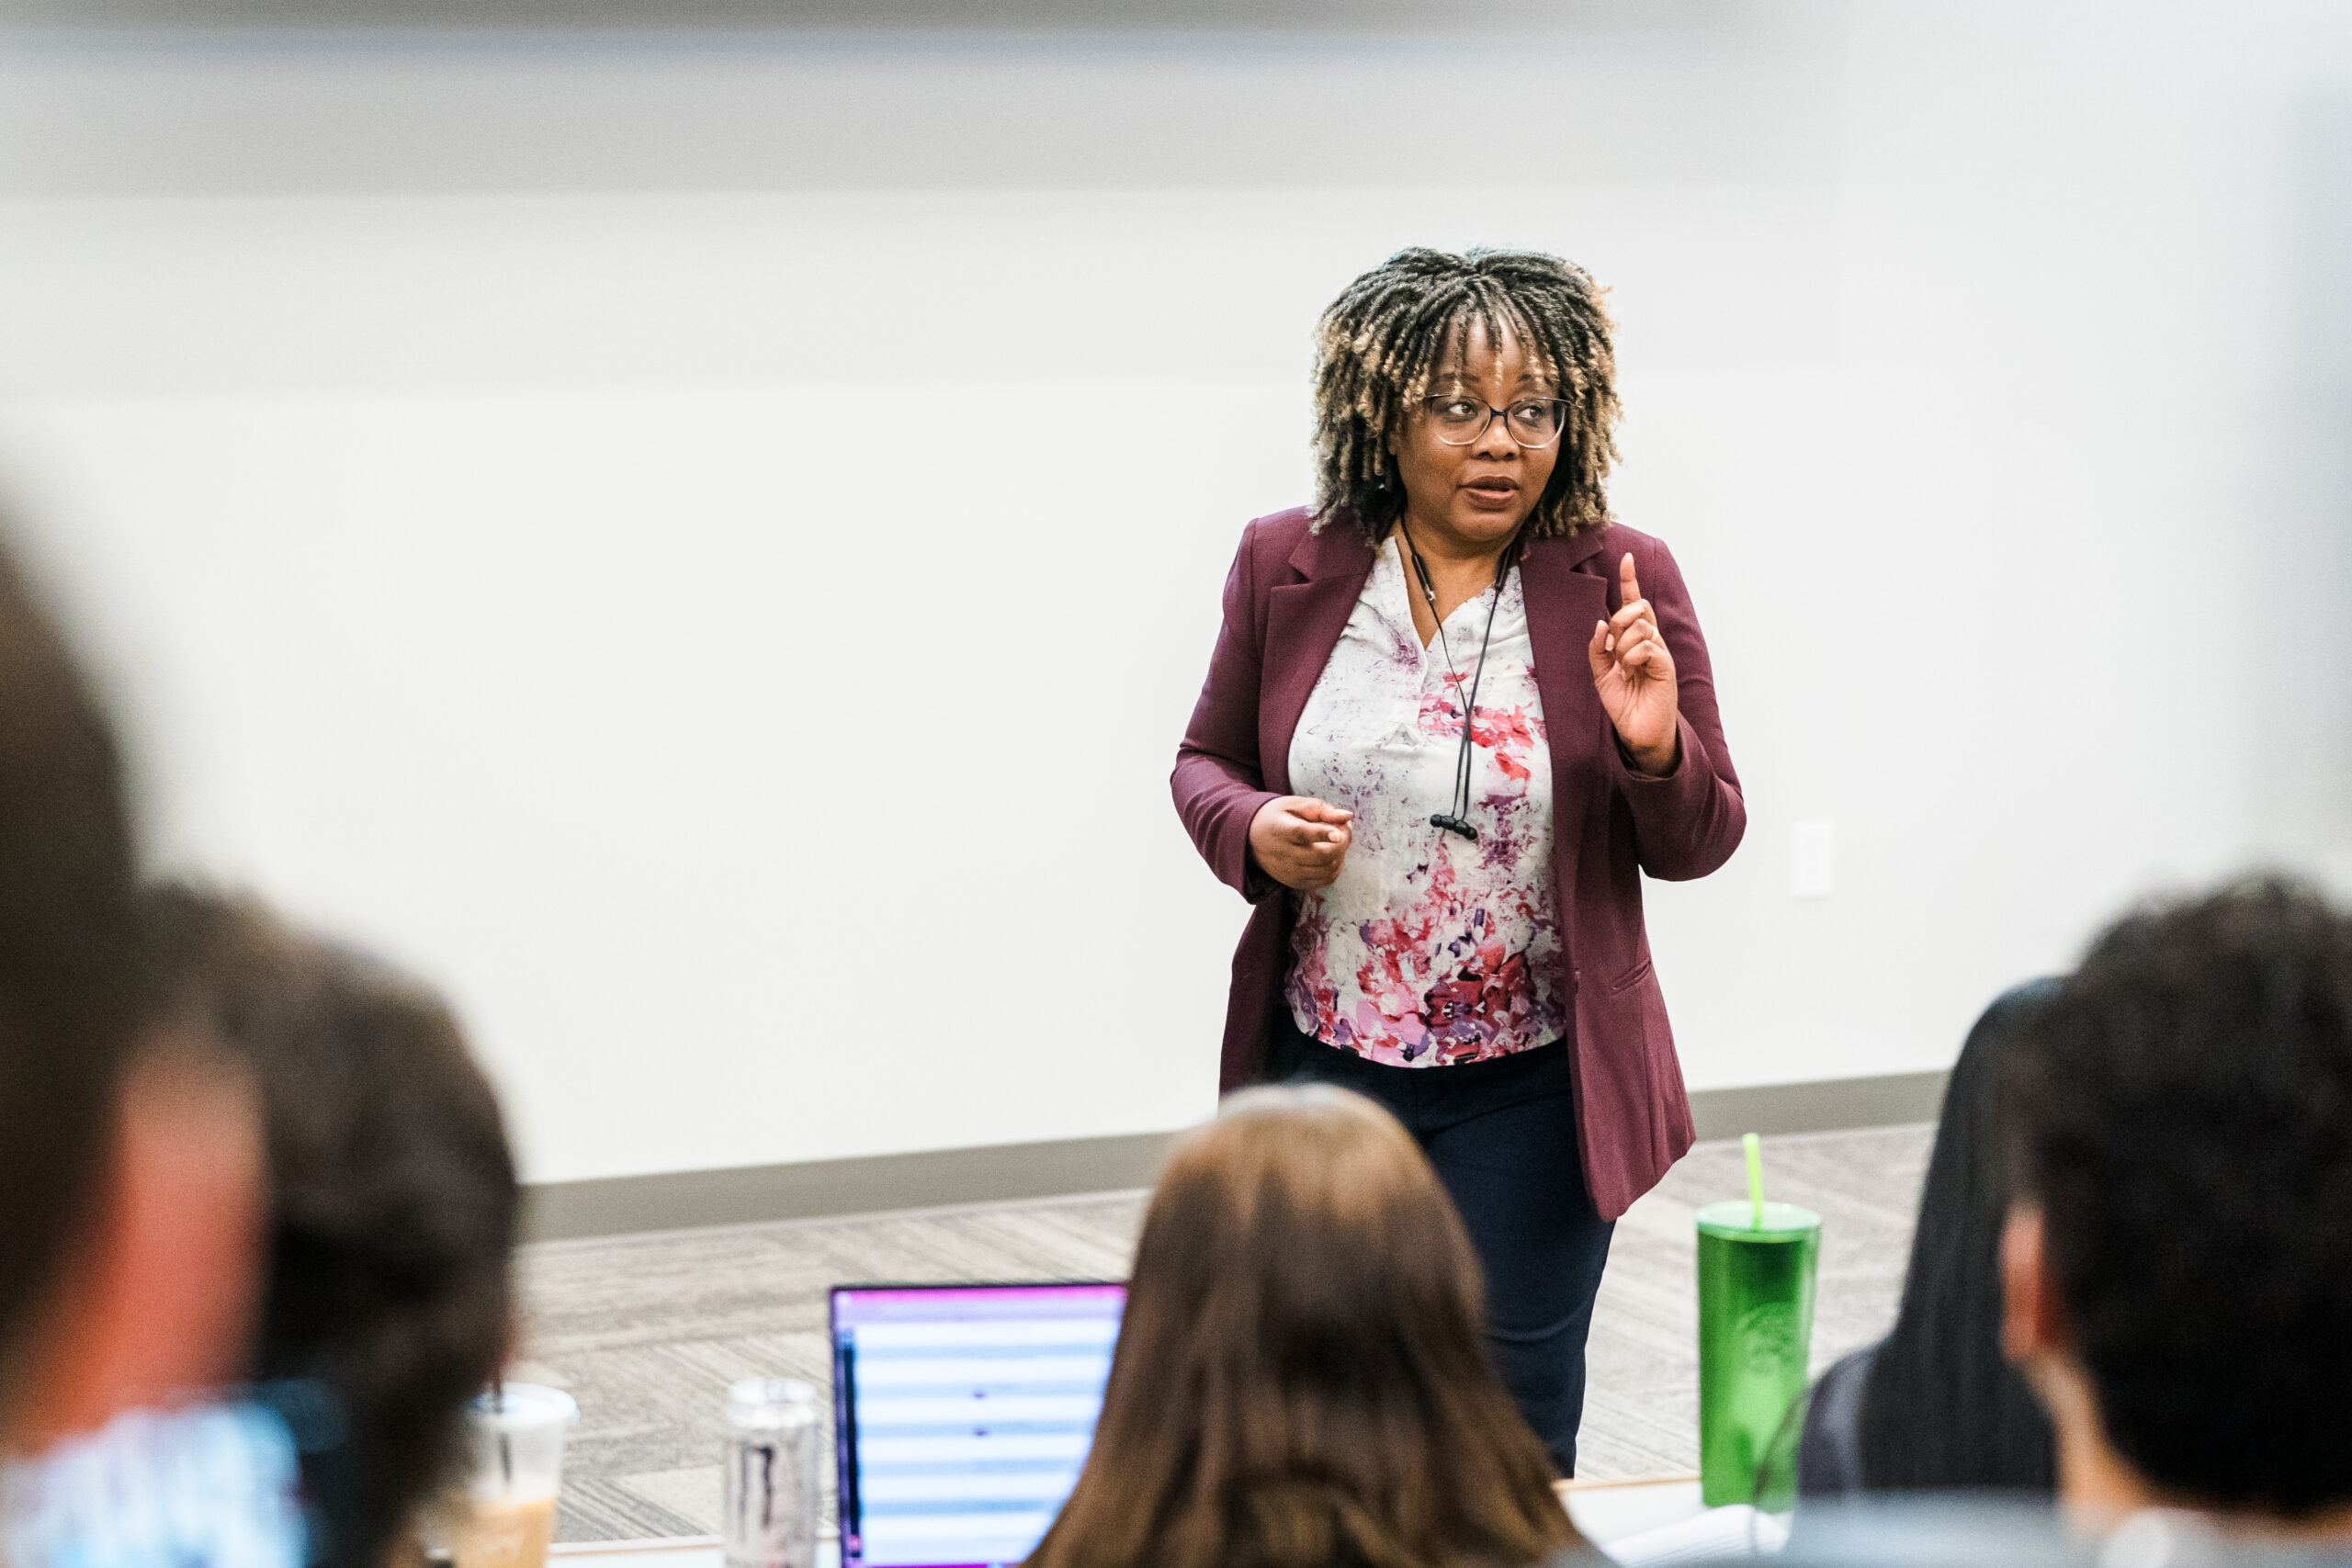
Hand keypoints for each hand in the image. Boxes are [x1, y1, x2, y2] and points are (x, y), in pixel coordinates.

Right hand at [1249, 796, 1353, 890]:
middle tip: (1343, 827)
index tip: (1338, 834)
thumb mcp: (1294, 805)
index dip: (1322, 834)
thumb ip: (1321, 809)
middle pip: (1321, 855)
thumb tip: (1347, 816)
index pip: (1302, 834)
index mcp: (1281, 830)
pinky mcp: (1295, 882)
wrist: (1251, 839)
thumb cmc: (1277, 818)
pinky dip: (1336, 868)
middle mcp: (1284, 855)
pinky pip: (1325, 880)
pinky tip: (1333, 855)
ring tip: (1338, 840)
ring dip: (1341, 854)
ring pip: (1327, 869)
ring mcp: (1290, 872)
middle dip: (1342, 841)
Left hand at [1587, 552, 1679, 774]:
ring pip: (1641, 625)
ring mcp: (1659, 651)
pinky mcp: (1666, 665)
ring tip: (1624, 668)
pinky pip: (1647, 645)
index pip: (1634, 604)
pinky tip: (1632, 672)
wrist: (1637, 731)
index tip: (1627, 558)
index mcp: (1635, 639)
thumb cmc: (1623, 702)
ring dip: (1624, 645)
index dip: (1629, 581)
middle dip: (1620, 619)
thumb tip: (1601, 622)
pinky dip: (1633, 656)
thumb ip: (1598, 648)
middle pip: (1637, 607)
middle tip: (1614, 647)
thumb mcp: (1601, 673)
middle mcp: (1650, 640)